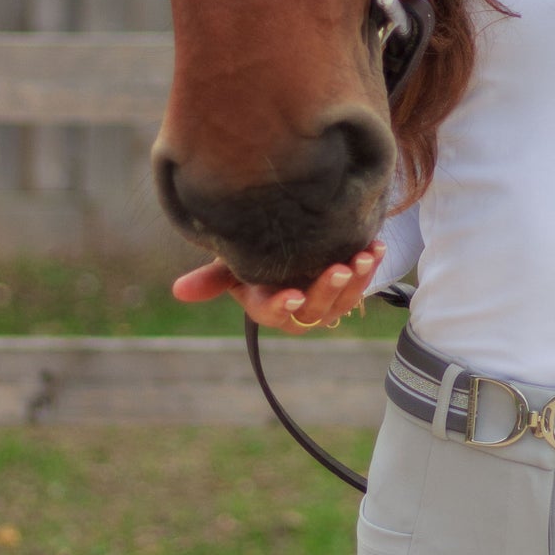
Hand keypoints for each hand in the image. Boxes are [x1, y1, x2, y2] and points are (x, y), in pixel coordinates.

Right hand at [171, 240, 384, 335]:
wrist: (286, 242)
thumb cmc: (254, 252)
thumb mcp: (233, 261)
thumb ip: (212, 277)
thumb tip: (178, 291)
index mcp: (266, 304)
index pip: (271, 312)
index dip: (281, 307)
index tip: (292, 297)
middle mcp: (297, 308)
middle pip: (313, 310)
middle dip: (328, 291)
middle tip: (340, 270)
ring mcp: (324, 301)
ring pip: (342, 301)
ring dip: (356, 281)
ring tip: (364, 257)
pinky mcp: (346, 288)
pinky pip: (361, 285)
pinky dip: (370, 267)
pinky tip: (376, 247)